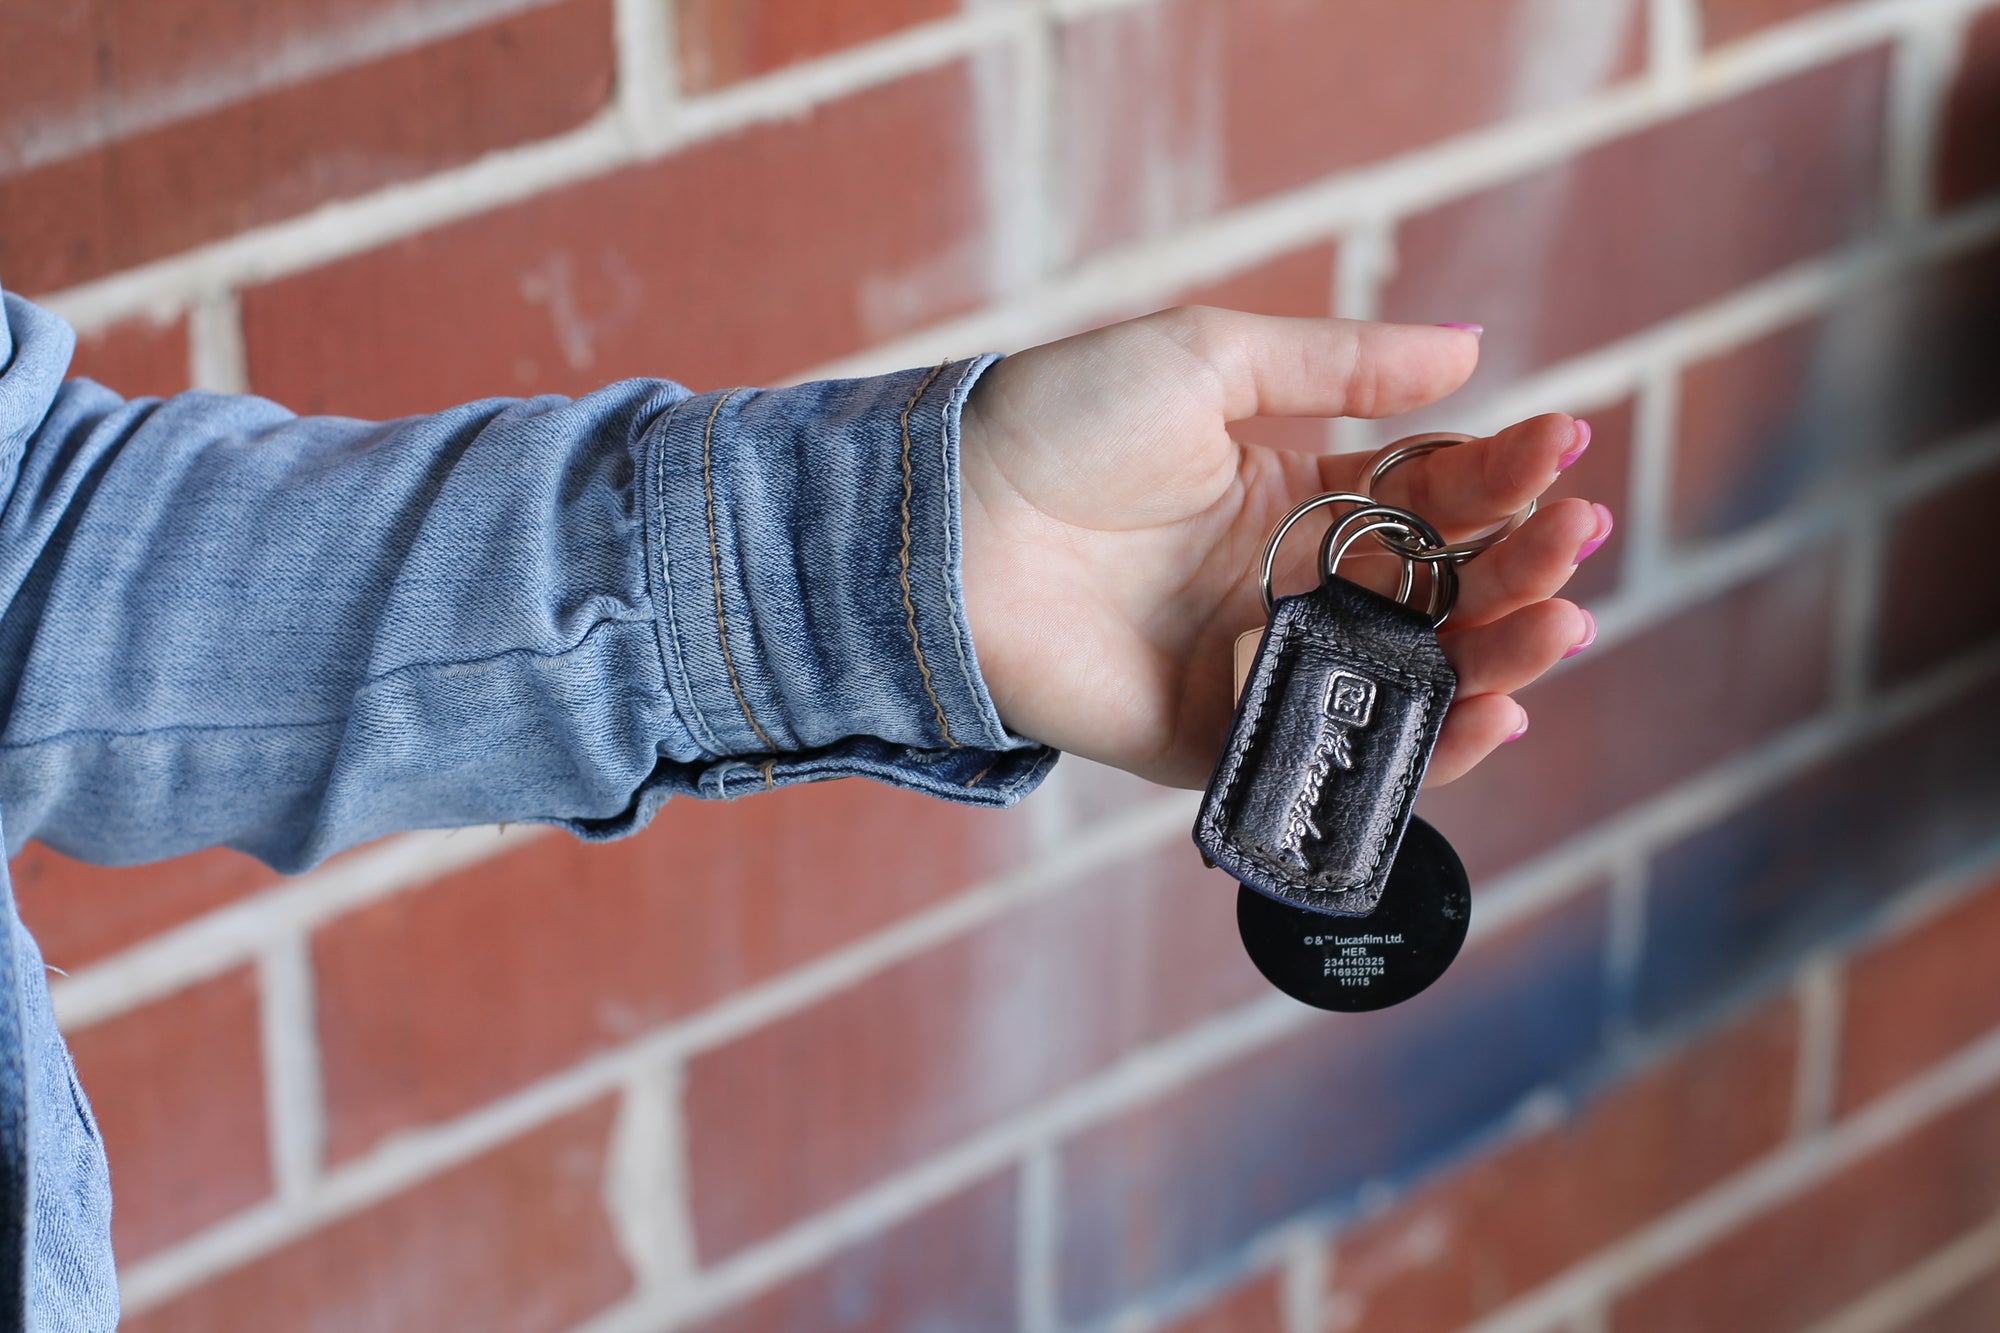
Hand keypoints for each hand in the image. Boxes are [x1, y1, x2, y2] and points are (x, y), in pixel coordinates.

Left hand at [957, 307, 1606, 788]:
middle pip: (1437, 591)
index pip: (1427, 495)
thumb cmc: (1061, 425)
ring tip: (1563, 622)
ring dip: (1498, 655)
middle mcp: (1285, 585)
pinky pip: (1333, 750)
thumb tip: (1470, 351)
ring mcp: (1258, 665)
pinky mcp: (1218, 739)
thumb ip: (1340, 366)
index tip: (1564, 446)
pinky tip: (1491, 712)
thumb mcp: (1208, 362)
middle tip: (1577, 541)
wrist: (950, 520)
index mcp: (1289, 497)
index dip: (1499, 475)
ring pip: (1408, 675)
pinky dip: (1421, 746)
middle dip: (1518, 566)